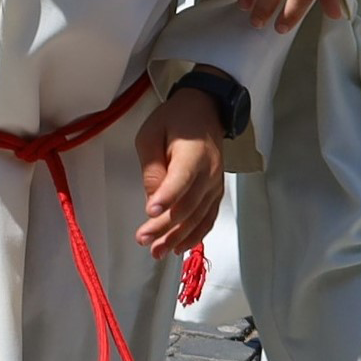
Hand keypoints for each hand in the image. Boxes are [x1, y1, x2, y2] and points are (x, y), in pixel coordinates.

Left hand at [135, 90, 225, 258]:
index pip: (181, 179)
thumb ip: (151, 167)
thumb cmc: (175, 120)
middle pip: (188, 205)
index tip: (150, 212)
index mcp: (192, 153)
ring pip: (198, 217)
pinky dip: (195, 235)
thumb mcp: (151, 134)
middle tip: (143, 240)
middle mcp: (209, 172)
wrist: (207, 109)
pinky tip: (179, 247)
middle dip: (165, 226)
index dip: (167, 197)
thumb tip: (152, 200)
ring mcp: (215, 184)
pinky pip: (208, 218)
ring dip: (177, 237)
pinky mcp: (216, 191)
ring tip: (157, 252)